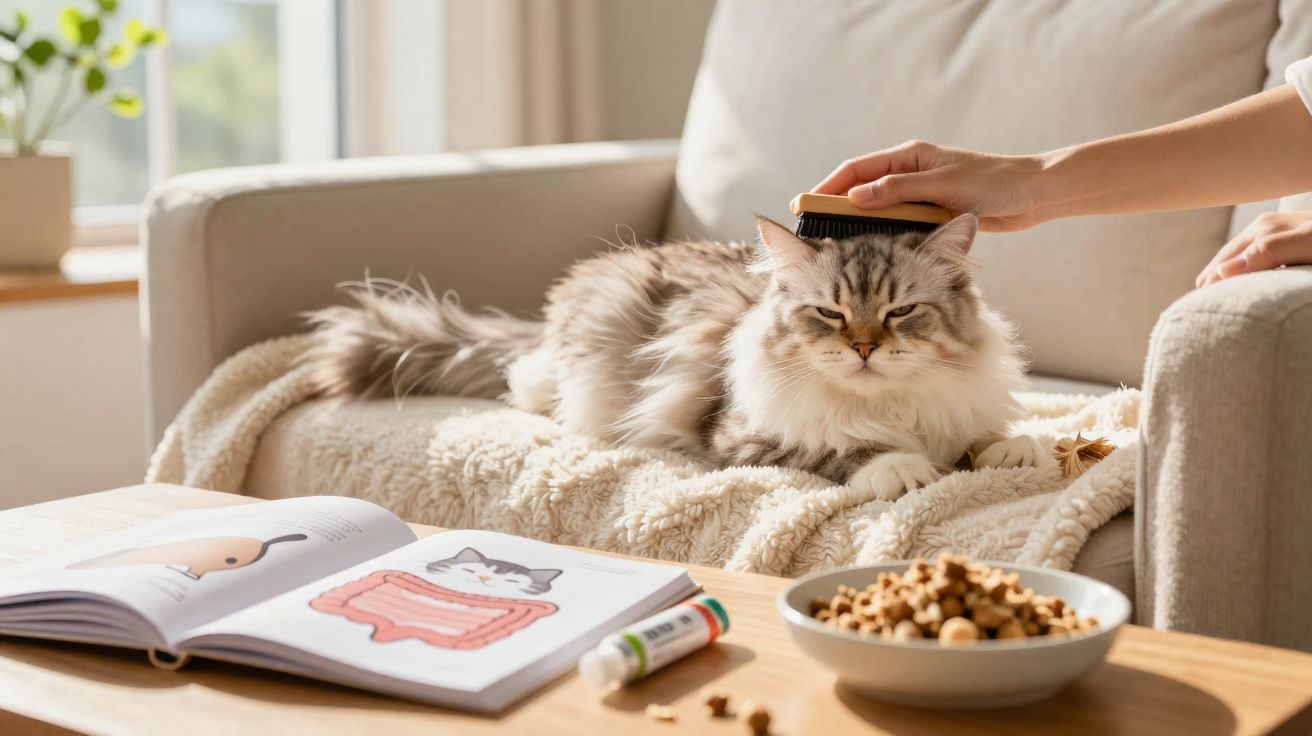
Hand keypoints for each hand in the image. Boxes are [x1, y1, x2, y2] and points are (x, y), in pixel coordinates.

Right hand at [812, 140, 1049, 231]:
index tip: (806, 204)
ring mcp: (919, 192)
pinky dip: (881, 232)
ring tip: (834, 244)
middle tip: (813, 230)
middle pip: (861, 188)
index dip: (828, 186)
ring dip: (857, 222)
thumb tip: (855, 197)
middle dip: (835, 207)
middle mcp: (910, 172)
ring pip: (877, 207)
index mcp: (909, 157)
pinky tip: (871, 249)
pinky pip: (896, 220)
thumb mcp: (942, 186)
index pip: (856, 169)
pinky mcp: (930, 211)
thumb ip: (898, 191)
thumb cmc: (993, 184)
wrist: (1032, 195)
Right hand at [1196, 211, 1311, 287]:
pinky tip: (1247, 267)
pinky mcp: (1291, 233)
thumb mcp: (1303, 242)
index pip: (1228, 256)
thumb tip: (1222, 271)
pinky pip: (1258, 249)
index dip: (1214, 276)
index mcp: (1265, 228)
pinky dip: (1244, 261)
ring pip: (1243, 248)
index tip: (1201, 297)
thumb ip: (1267, 252)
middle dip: (1214, 270)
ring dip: (1227, 265)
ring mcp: (1278, 227)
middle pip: (1231, 250)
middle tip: (1199, 291)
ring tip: (1216, 280)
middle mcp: (1267, 224)